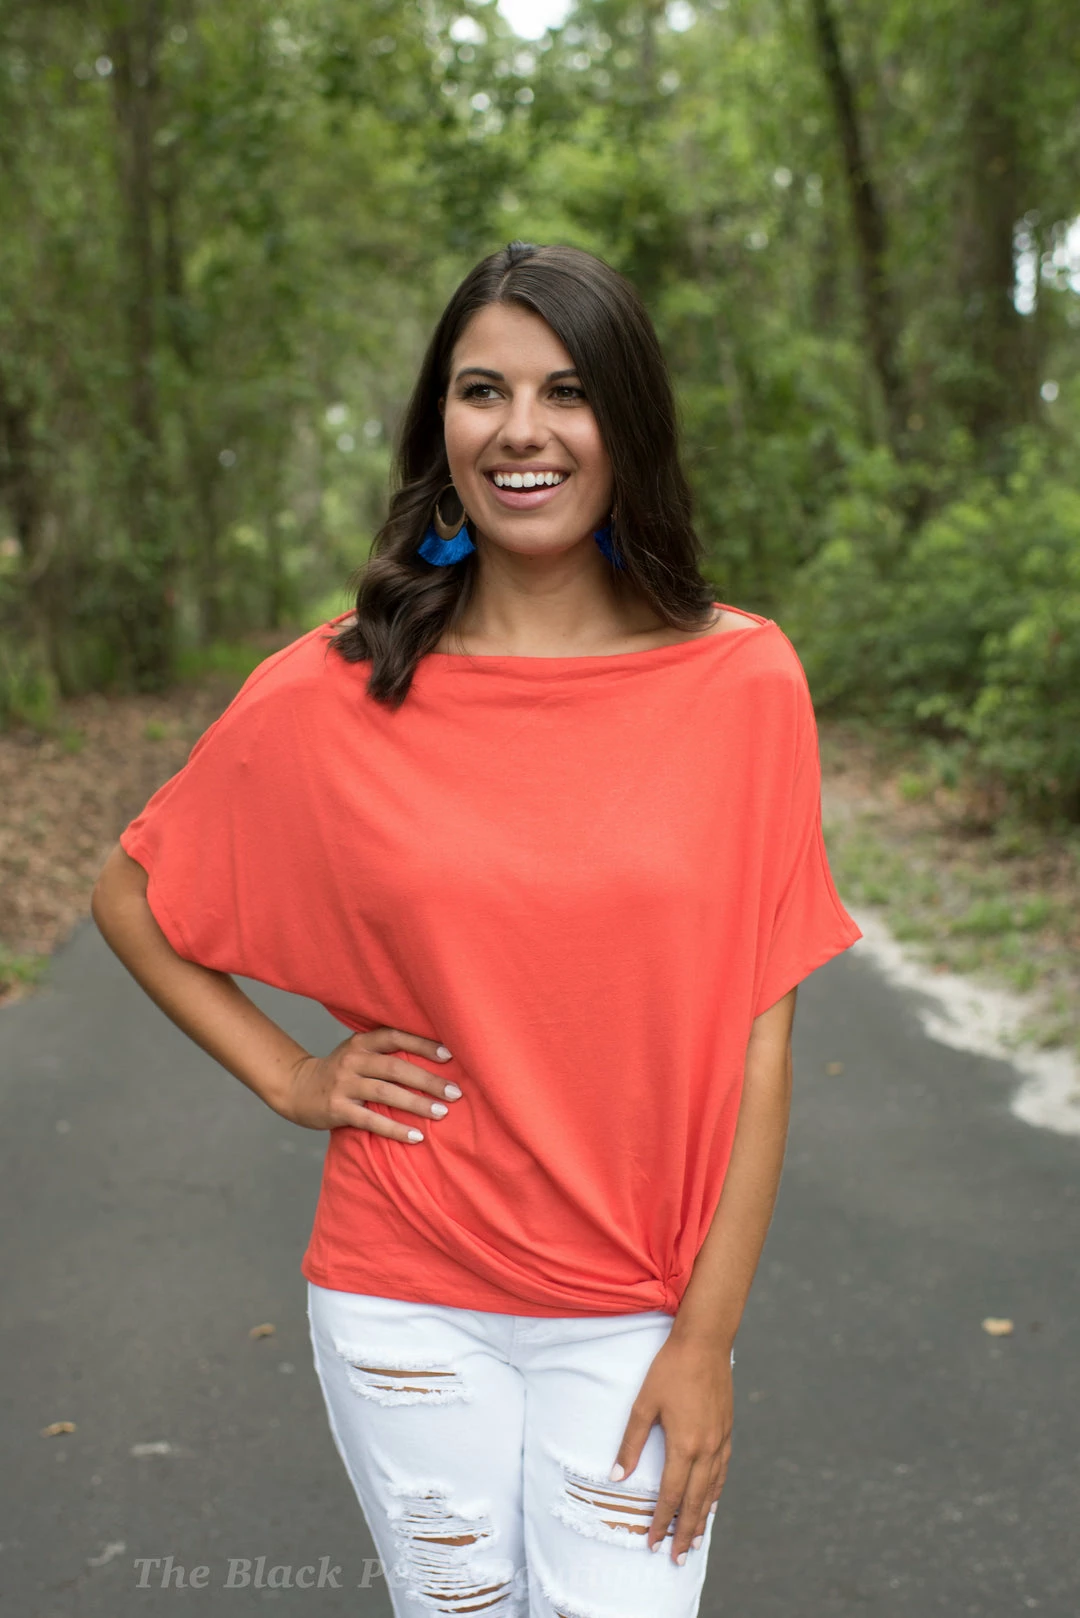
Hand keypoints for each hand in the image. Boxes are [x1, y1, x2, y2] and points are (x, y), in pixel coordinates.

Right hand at [282, 1026, 460, 1142]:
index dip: (423, 1044)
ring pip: (386, 1093)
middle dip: (428, 1080)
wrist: (297, 1089)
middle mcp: (353, 1060)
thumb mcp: (358, 1053)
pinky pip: (370, 1120)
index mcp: (361, 1042)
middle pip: (396, 1068)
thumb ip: (385, 1051)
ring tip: (441, 1113)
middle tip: (455, 1092)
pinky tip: (416, 1136)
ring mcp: (343, 1084)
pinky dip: (395, 1129)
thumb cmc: (340, 1072)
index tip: (450, 1055)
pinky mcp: (336, 1109)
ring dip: (417, 1104)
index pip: (396, 1036)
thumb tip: (434, 1056)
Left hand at [609, 1333, 732, 1564]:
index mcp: (684, 1445)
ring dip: (702, 1518)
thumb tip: (617, 1477)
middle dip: (685, 1532)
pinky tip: (710, 1501)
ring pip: (712, 1490)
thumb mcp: (643, 1403)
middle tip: (676, 1558)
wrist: (705, 1342)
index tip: (653, 1543)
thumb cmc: (669, 1369)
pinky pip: (722, 1472)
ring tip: (694, 1541)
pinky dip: (715, 1492)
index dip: (661, 1521)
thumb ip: (631, 1443)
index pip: (671, 1495)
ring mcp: (720, 1441)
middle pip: (695, 1501)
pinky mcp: (727, 1431)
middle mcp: (706, 1449)